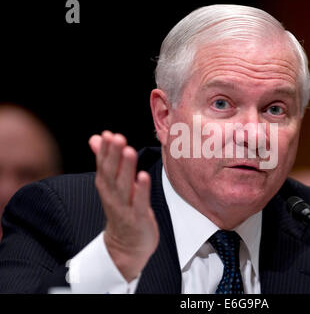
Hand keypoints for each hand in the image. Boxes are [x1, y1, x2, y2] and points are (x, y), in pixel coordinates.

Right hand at [89, 131, 158, 281]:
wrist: (127, 245)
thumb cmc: (122, 210)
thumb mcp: (112, 184)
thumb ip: (106, 160)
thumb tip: (96, 138)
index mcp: (107, 186)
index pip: (103, 165)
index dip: (105, 150)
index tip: (108, 134)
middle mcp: (112, 195)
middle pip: (111, 173)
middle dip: (113, 155)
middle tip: (117, 138)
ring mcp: (125, 207)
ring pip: (124, 186)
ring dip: (126, 168)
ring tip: (129, 151)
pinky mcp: (138, 218)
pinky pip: (139, 202)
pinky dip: (141, 190)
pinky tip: (143, 176)